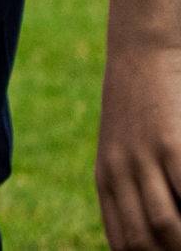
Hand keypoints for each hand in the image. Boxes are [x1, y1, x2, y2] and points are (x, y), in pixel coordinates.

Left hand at [101, 43, 180, 247]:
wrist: (143, 52)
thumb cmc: (142, 105)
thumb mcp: (126, 147)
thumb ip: (135, 187)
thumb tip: (160, 229)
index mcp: (108, 179)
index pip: (124, 243)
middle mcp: (120, 174)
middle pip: (144, 243)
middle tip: (180, 248)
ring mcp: (145, 160)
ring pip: (167, 229)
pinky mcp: (171, 144)